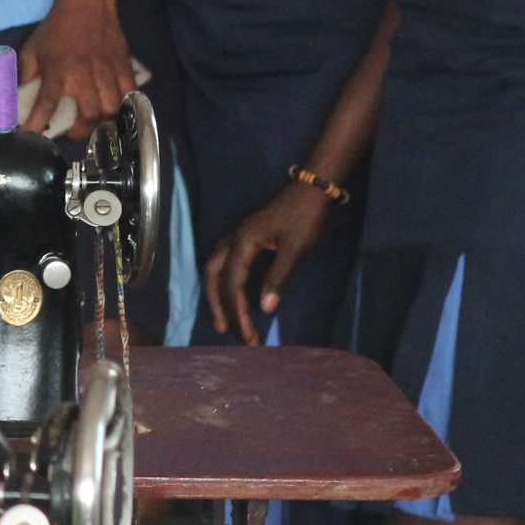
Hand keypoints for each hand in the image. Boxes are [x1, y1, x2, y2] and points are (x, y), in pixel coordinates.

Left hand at [18, 0, 131, 139]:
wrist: (87, 2)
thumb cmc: (57, 27)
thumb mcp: (33, 48)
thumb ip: (27, 75)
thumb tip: (20, 98)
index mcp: (58, 70)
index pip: (47, 103)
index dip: (38, 123)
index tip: (33, 135)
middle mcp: (83, 75)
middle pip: (89, 115)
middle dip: (80, 132)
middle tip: (72, 132)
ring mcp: (107, 72)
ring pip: (111, 110)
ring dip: (102, 125)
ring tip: (93, 126)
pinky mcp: (124, 68)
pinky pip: (129, 96)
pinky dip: (123, 109)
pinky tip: (115, 113)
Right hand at [203, 180, 333, 344]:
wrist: (310, 189)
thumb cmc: (304, 217)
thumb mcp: (294, 249)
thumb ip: (278, 278)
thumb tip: (265, 308)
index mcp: (243, 242)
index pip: (232, 282)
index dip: (237, 310)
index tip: (247, 335)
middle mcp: (233, 239)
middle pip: (213, 274)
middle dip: (216, 303)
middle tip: (224, 329)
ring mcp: (238, 236)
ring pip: (215, 266)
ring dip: (217, 292)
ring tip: (223, 316)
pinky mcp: (246, 236)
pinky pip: (225, 261)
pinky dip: (224, 280)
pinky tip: (233, 291)